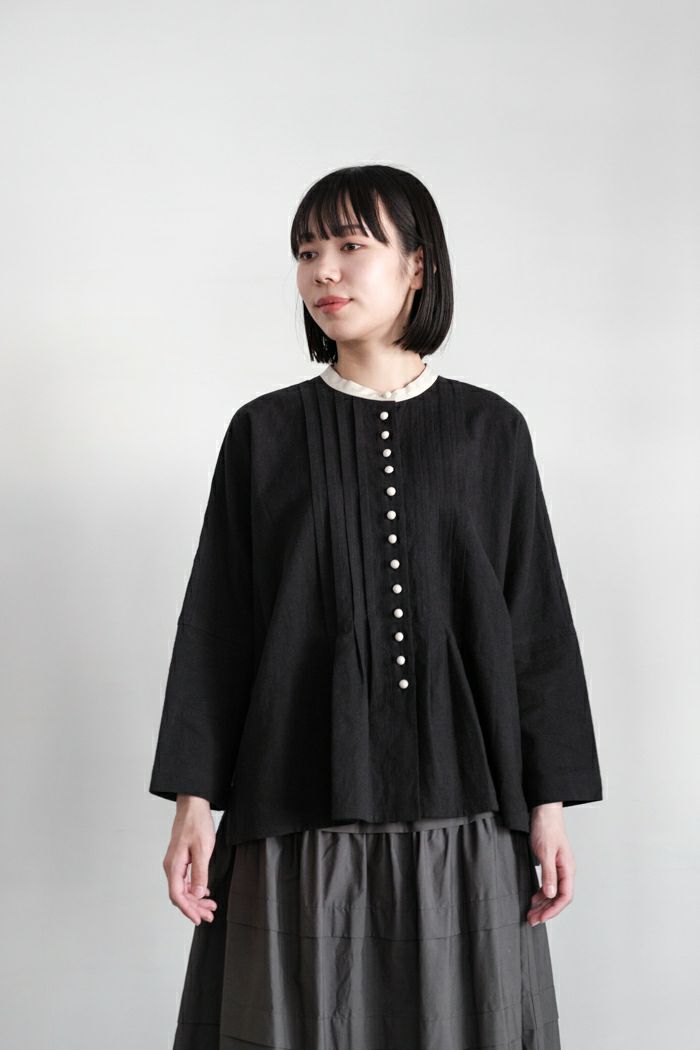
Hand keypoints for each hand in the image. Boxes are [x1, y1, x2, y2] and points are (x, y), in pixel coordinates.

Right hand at [162, 795, 218, 925]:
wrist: (193, 805)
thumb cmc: (197, 823)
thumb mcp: (203, 849)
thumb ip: (200, 873)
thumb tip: (196, 894)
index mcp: (174, 865)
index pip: (177, 895)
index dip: (188, 909)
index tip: (198, 919)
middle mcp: (172, 866)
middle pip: (180, 895)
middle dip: (194, 907)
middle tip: (210, 915)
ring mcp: (176, 863)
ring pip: (184, 888)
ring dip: (196, 899)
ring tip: (210, 906)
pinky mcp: (181, 859)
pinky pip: (186, 880)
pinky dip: (195, 888)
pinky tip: (205, 891)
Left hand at [526, 802, 574, 926]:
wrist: (544, 811)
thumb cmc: (547, 828)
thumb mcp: (545, 852)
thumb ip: (548, 874)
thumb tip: (550, 894)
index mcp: (568, 869)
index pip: (565, 896)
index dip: (553, 910)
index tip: (541, 918)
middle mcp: (565, 870)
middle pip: (559, 897)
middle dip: (546, 910)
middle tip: (532, 920)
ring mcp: (559, 868)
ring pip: (553, 892)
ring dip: (542, 904)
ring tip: (531, 913)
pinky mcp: (551, 864)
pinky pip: (548, 884)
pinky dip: (541, 893)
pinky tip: (533, 898)